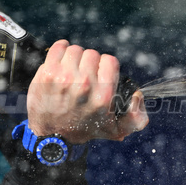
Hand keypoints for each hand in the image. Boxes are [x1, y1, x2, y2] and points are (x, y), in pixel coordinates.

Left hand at [27, 40, 148, 142]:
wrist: (53, 136)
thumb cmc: (85, 129)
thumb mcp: (116, 130)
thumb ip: (136, 118)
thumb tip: (138, 96)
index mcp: (103, 95)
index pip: (110, 61)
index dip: (106, 66)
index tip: (100, 73)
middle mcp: (84, 85)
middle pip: (92, 54)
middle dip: (90, 62)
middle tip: (85, 74)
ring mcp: (64, 78)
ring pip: (75, 50)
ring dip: (75, 58)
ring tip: (73, 70)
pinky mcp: (47, 74)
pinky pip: (58, 48)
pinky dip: (61, 49)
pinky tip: (62, 59)